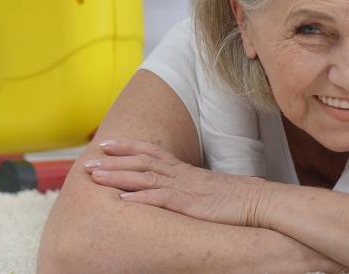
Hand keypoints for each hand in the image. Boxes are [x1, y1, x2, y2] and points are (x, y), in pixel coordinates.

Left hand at [87, 138, 268, 227]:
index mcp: (187, 171)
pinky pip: (163, 199)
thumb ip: (194, 187)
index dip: (129, 148)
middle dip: (113, 161)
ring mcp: (186, 188)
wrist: (261, 201)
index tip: (107, 143)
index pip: (153, 153)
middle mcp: (183, 175)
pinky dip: (141, 199)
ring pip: (145, 177)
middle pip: (142, 162)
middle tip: (87, 161)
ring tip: (94, 176)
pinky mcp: (191, 205)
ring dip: (118, 176)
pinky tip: (123, 201)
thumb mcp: (211, 189)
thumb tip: (184, 191)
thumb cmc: (240, 199)